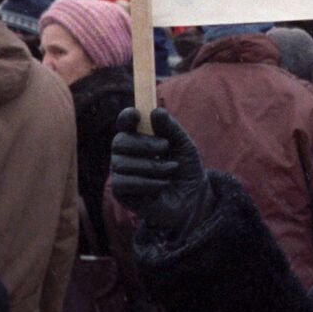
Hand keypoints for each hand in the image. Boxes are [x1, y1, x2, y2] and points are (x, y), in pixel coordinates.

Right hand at [111, 107, 212, 234]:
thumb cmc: (186, 170)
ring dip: (151, 166)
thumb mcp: (184, 145)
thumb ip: (171, 128)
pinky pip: (122, 183)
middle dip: (144, 144)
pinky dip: (145, 183)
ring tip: (169, 171)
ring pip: (121, 163)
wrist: (192, 200)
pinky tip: (161, 185)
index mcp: (138, 137)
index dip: (127, 117)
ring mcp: (121, 173)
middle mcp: (125, 153)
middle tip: (165, 147)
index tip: (137, 114)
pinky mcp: (121, 193)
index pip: (124, 123)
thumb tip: (156, 111)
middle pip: (119, 141)